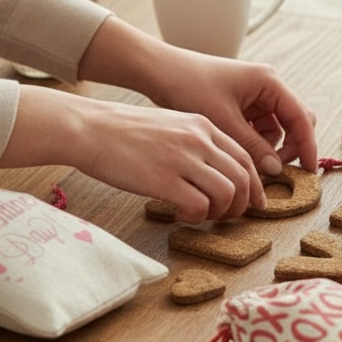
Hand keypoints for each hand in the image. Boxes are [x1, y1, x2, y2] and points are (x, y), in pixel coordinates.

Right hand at [0, 89, 268, 222]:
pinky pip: (199, 205)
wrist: (88, 127)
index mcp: (203, 125)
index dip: (253, 184)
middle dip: (240, 204)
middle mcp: (199, 140)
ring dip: (219, 212)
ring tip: (200, 215)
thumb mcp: (169, 124)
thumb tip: (213, 172)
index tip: (252, 202)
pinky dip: (196, 216)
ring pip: (227, 193)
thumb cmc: (123, 131)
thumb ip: (195, 143)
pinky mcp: (163, 178)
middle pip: (242, 177)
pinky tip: (179, 214)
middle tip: (225, 216)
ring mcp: (182, 158)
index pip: (244, 157)